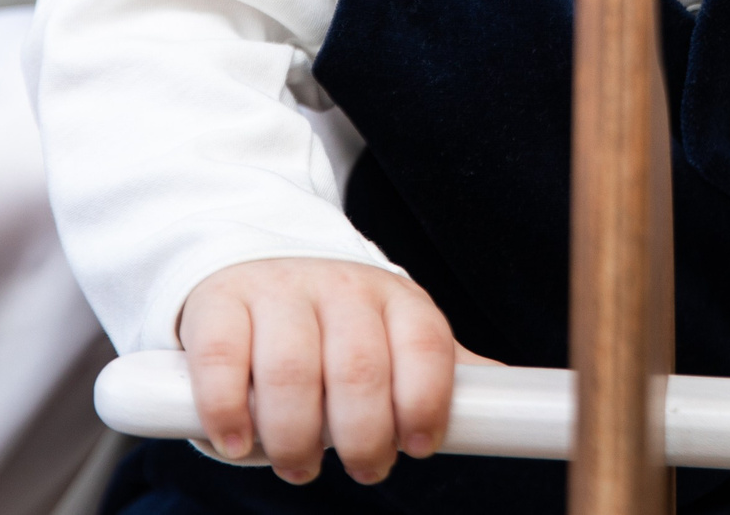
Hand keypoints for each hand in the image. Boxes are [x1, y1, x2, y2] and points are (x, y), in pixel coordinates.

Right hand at [179, 258, 462, 486]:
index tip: (415, 447)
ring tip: (298, 463)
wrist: (256, 261)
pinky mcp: (220, 301)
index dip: (425, 404)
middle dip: (361, 436)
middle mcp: (340, 285)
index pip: (426, 346)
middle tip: (359, 468)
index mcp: (396, 298)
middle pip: (359, 367)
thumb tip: (510, 401)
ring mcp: (277, 289)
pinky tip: (238, 440)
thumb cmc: (335, 322)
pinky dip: (228, 411)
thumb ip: (438, 370)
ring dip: (293, 435)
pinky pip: (223, 360)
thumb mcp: (394, 336)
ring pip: (290, 369)